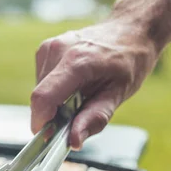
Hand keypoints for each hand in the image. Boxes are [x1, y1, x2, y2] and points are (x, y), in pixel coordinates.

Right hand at [31, 21, 158, 148]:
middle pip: (41, 97)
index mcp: (78, 61)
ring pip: (39, 90)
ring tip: (79, 94)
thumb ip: (95, 118)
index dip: (40, 121)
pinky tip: (73, 83)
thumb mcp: (120, 93)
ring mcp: (49, 47)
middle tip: (77, 113)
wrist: (131, 29)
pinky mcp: (45, 49)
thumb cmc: (129, 60)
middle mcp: (58, 50)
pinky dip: (54, 90)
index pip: (43, 97)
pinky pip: (41, 81)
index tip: (49, 135)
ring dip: (54, 102)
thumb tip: (73, 141)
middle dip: (53, 114)